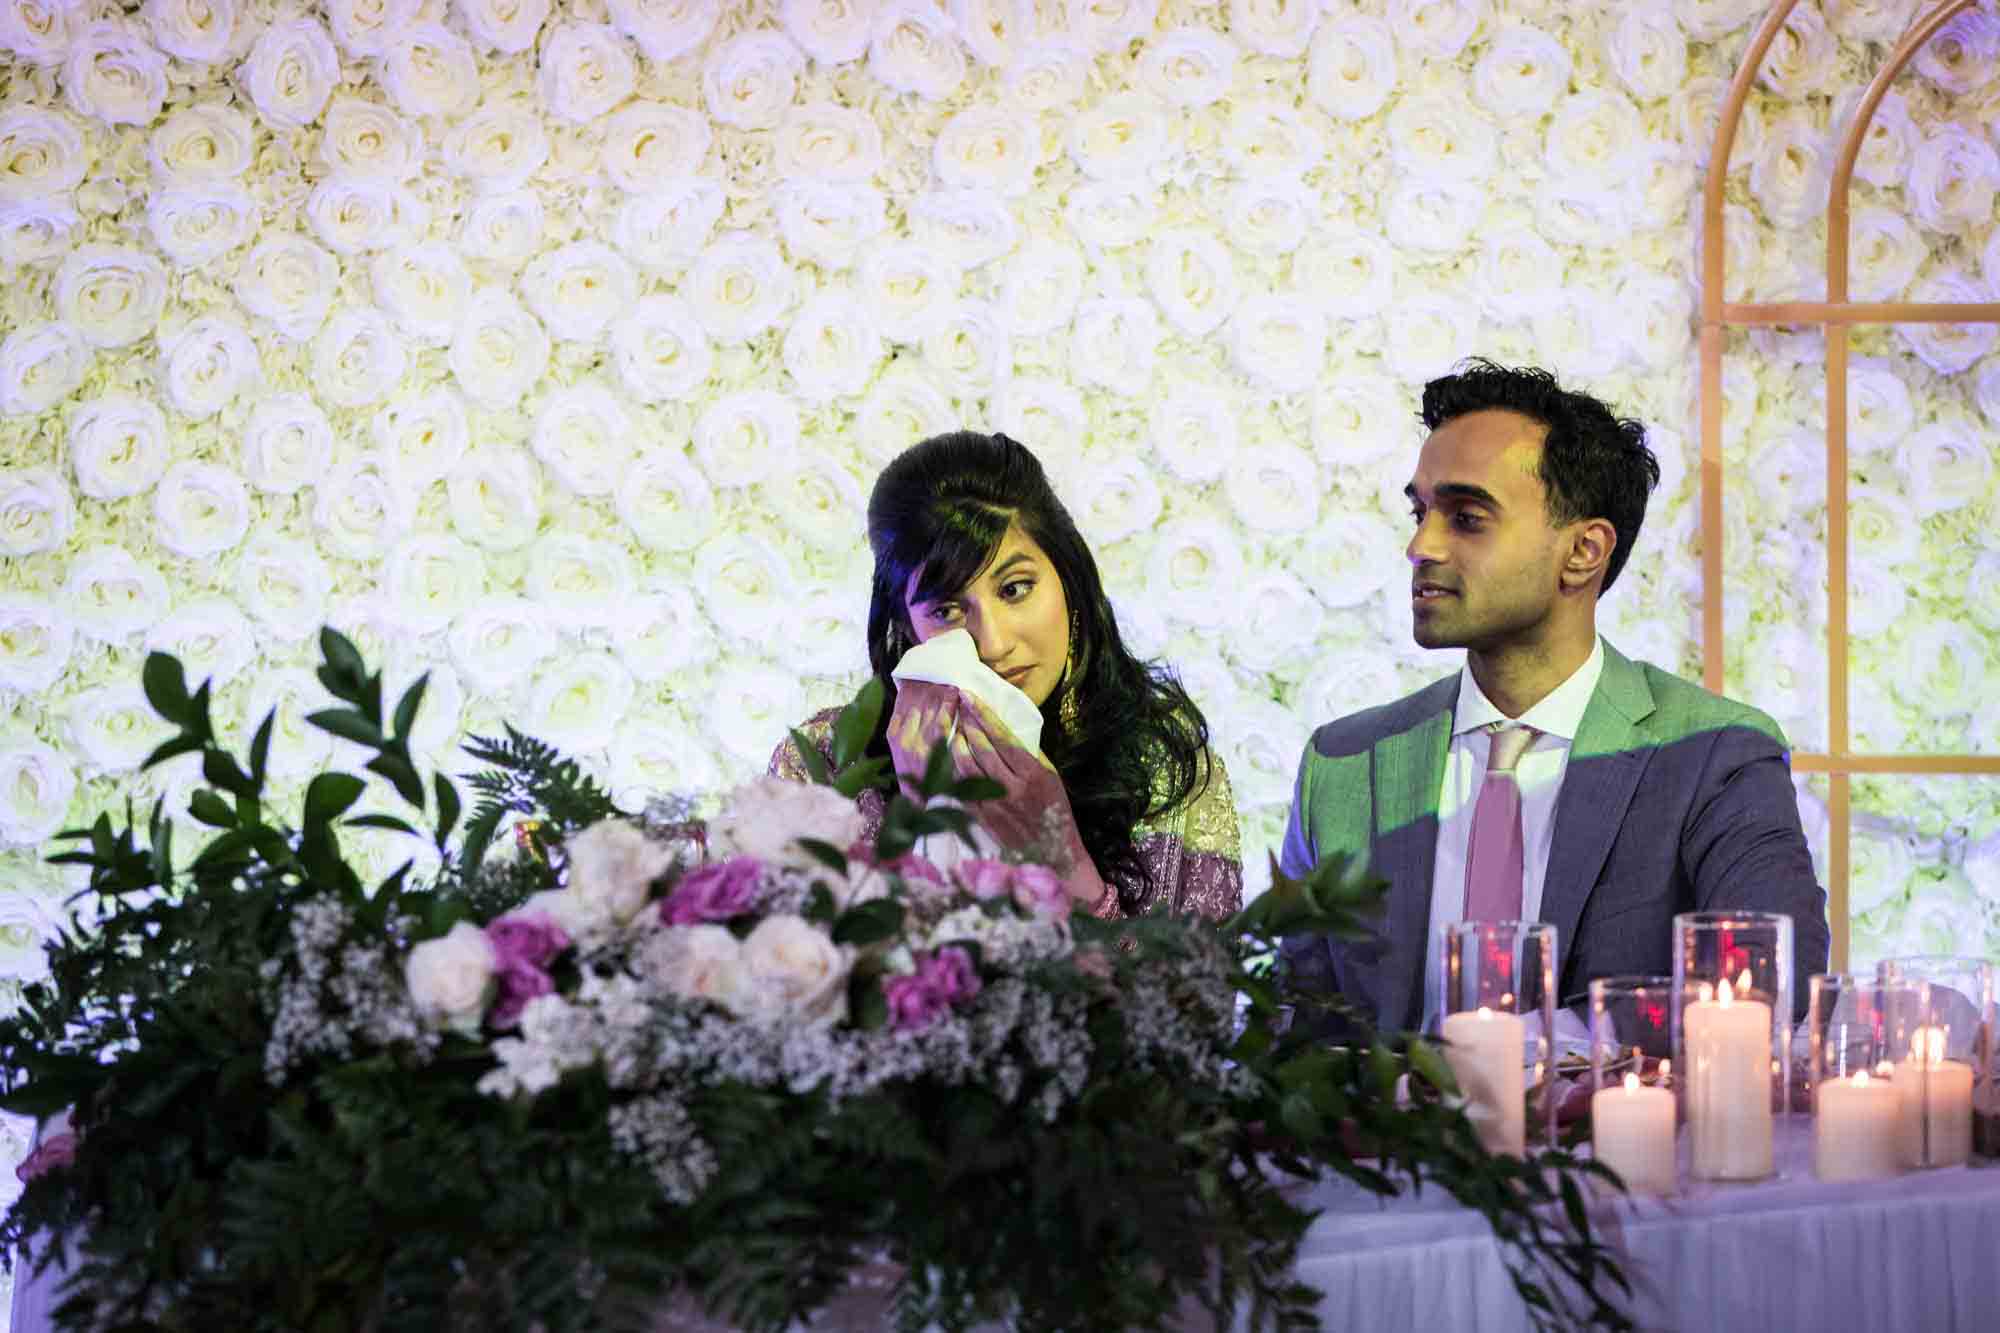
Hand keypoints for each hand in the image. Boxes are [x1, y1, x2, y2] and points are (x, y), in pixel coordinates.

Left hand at [887, 684, 1104, 906]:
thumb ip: (1028, 753)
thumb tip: (1003, 726)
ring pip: (965, 766)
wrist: (1054, 853)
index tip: (969, 695)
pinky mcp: (981, 817)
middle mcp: (1012, 788)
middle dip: (965, 722)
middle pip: (981, 748)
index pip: (1002, 737)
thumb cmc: (1055, 809)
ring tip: (951, 725)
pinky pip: (960, 787)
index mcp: (1033, 774)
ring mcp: (994, 805)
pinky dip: (952, 767)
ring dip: (955, 742)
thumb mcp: (1050, 776)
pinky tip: (948, 753)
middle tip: (954, 703)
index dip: (983, 714)